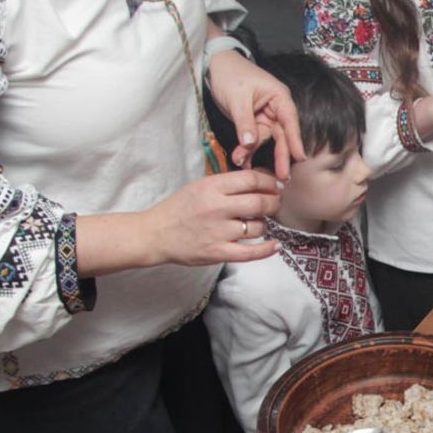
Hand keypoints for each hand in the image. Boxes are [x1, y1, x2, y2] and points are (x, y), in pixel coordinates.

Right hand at [140, 169, 284, 267]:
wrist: (155, 234)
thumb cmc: (178, 209)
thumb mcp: (199, 186)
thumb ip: (226, 184)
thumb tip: (260, 181)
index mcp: (211, 187)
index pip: (251, 179)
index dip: (270, 182)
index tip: (277, 186)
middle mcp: (216, 208)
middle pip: (260, 202)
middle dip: (274, 202)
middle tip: (275, 204)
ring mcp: (218, 231)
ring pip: (257, 227)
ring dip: (264, 225)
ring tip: (258, 224)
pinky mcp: (217, 252)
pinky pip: (250, 253)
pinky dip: (266, 249)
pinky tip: (274, 245)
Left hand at [207, 51, 305, 176]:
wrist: (215, 66)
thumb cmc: (231, 74)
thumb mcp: (237, 98)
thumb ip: (244, 122)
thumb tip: (249, 143)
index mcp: (278, 97)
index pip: (290, 120)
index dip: (295, 140)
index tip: (300, 158)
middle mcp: (276, 108)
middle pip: (281, 135)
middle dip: (280, 155)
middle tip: (282, 176)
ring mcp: (265, 116)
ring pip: (265, 139)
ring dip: (253, 152)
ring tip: (243, 164)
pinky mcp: (254, 122)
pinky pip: (254, 139)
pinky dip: (248, 149)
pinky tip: (243, 161)